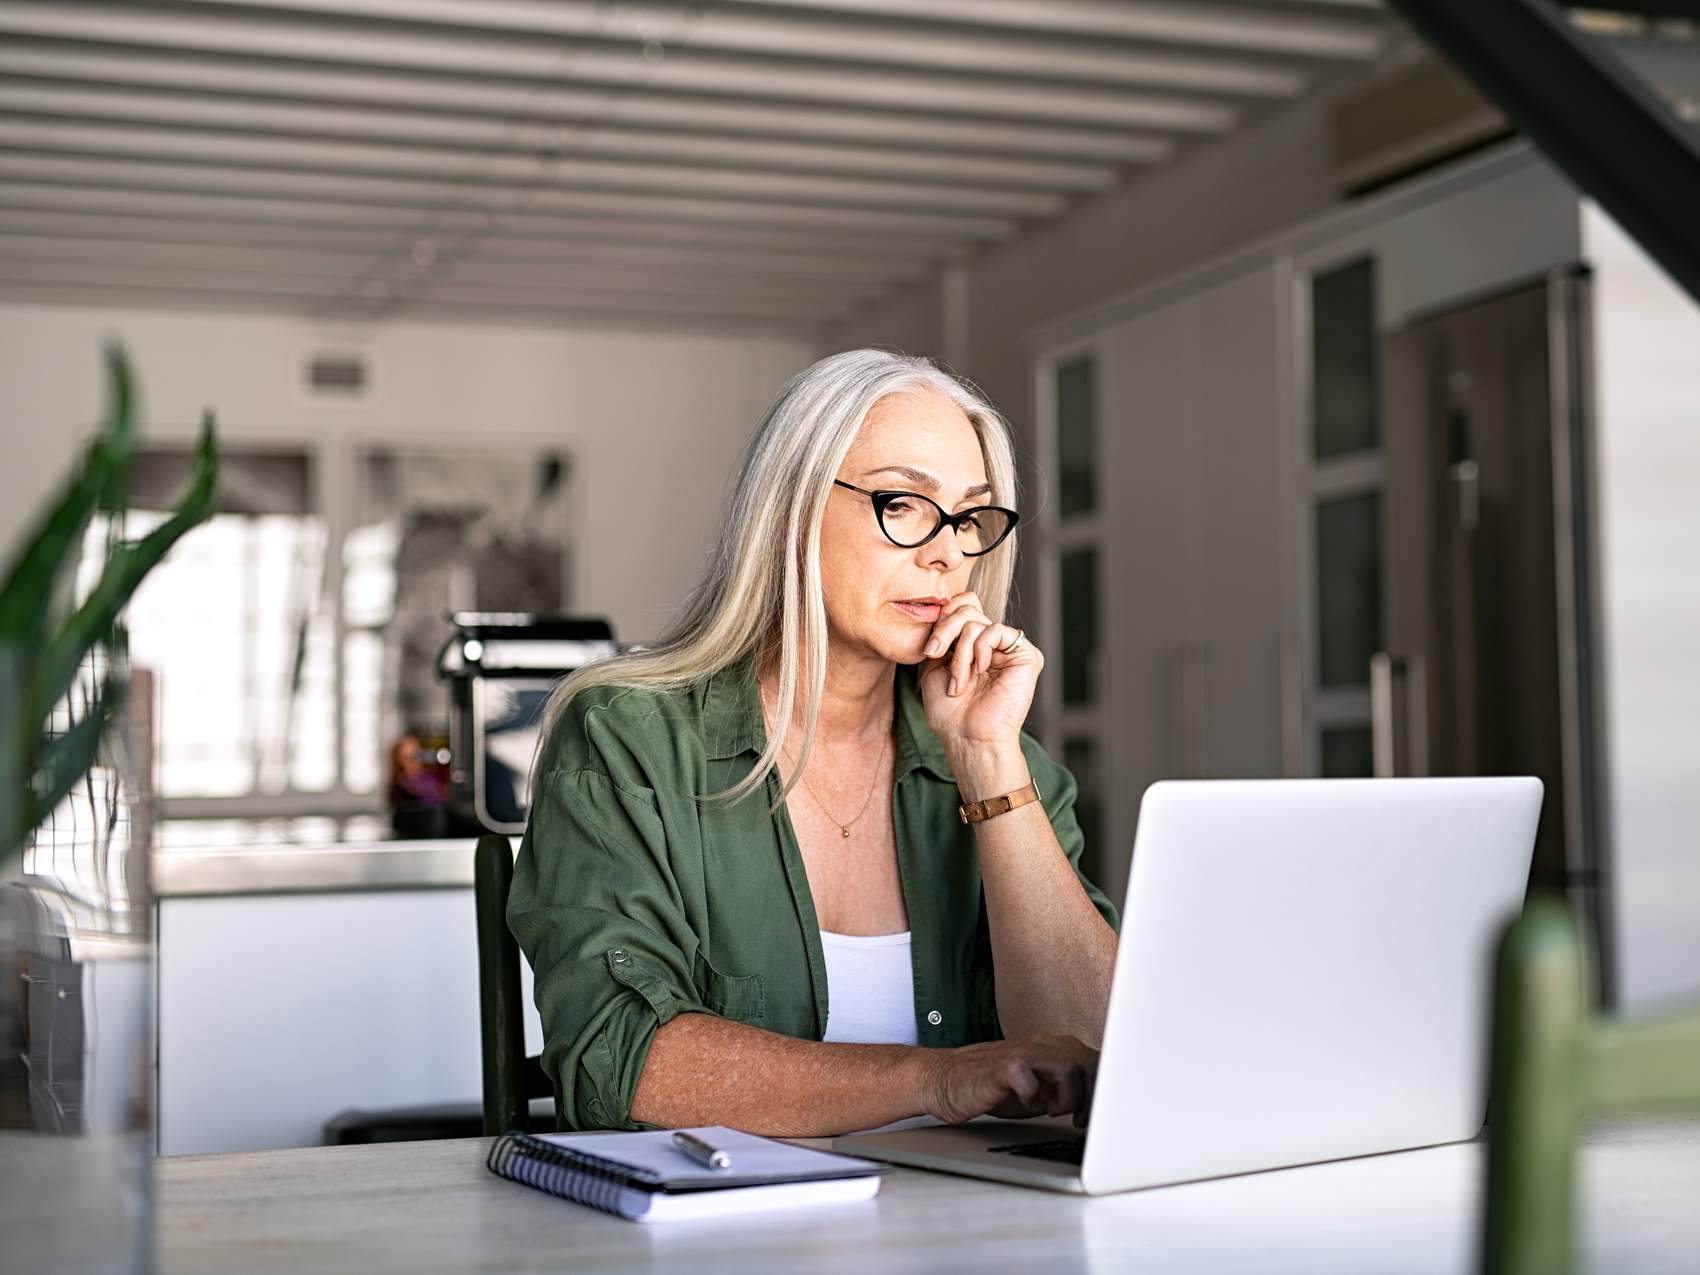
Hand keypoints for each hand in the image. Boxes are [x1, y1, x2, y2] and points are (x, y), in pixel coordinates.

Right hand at [917, 1034, 1097, 1127]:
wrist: (946, 1080)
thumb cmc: (993, 1087)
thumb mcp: (1039, 1089)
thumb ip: (1067, 1089)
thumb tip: (1099, 1107)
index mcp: (1054, 1048)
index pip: (1096, 1062)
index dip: (1102, 1092)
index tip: (1091, 1117)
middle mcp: (1042, 1045)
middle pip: (1090, 1061)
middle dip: (1090, 1096)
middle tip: (1076, 1118)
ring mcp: (1022, 1053)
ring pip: (1069, 1066)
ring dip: (1066, 1097)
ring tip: (1049, 1110)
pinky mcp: (1003, 1067)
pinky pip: (1030, 1080)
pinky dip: (1034, 1100)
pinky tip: (1026, 1106)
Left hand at [918, 592, 1041, 766]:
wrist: (969, 739)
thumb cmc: (950, 713)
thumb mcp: (935, 667)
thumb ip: (942, 637)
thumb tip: (944, 610)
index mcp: (973, 645)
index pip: (964, 606)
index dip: (945, 615)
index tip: (930, 644)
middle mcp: (993, 644)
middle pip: (968, 608)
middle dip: (945, 630)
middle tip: (933, 654)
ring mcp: (1009, 649)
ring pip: (977, 622)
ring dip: (960, 653)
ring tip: (957, 681)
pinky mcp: (1027, 655)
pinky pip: (996, 630)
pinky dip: (980, 649)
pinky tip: (979, 670)